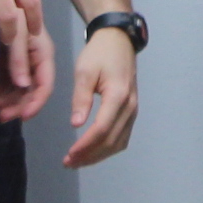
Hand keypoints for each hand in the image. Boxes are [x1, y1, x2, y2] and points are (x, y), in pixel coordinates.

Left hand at [0, 20, 54, 126]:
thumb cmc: (11, 9)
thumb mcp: (18, 31)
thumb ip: (20, 57)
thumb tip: (23, 85)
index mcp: (42, 53)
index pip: (45, 85)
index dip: (36, 103)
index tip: (22, 117)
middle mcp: (32, 60)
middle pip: (30, 91)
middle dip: (17, 105)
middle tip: (0, 114)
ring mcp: (18, 60)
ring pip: (16, 89)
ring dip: (7, 100)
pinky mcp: (4, 59)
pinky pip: (4, 81)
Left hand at [58, 27, 138, 166]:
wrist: (118, 40)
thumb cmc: (99, 53)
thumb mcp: (84, 71)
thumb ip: (80, 98)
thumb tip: (76, 125)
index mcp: (117, 95)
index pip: (102, 129)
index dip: (86, 146)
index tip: (69, 155)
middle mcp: (129, 106)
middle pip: (111, 141)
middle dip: (90, 155)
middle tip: (69, 163)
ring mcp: (133, 110)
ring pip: (118, 142)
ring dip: (99, 155)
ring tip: (78, 161)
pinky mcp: (132, 111)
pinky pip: (122, 136)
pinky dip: (108, 148)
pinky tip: (93, 151)